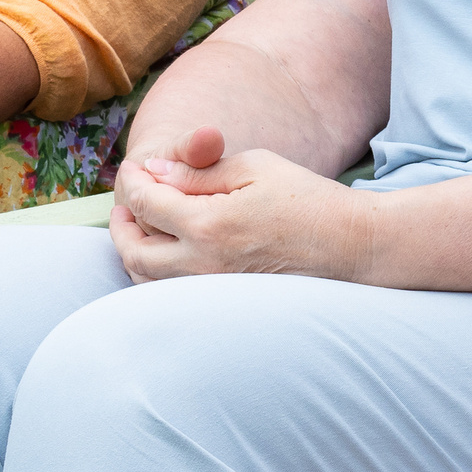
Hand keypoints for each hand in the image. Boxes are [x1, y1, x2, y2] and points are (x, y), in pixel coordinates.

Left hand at [110, 126, 371, 284]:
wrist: (350, 246)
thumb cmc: (307, 199)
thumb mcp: (255, 167)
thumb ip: (200, 172)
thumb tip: (154, 173)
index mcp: (208, 224)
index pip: (146, 202)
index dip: (133, 181)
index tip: (132, 167)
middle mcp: (201, 264)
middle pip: (134, 248)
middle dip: (121, 221)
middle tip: (125, 200)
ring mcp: (209, 291)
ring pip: (146, 278)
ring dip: (132, 249)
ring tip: (138, 225)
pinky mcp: (221, 305)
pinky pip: (169, 293)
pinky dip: (154, 272)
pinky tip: (165, 253)